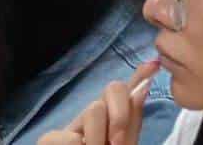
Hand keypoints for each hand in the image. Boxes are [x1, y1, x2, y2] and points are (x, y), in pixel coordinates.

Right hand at [39, 59, 158, 144]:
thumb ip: (132, 123)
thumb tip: (143, 89)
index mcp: (114, 122)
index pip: (126, 92)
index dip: (139, 75)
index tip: (154, 64)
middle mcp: (93, 119)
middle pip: (113, 89)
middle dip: (122, 114)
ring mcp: (71, 127)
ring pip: (95, 110)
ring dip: (100, 139)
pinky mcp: (48, 139)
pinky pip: (72, 138)